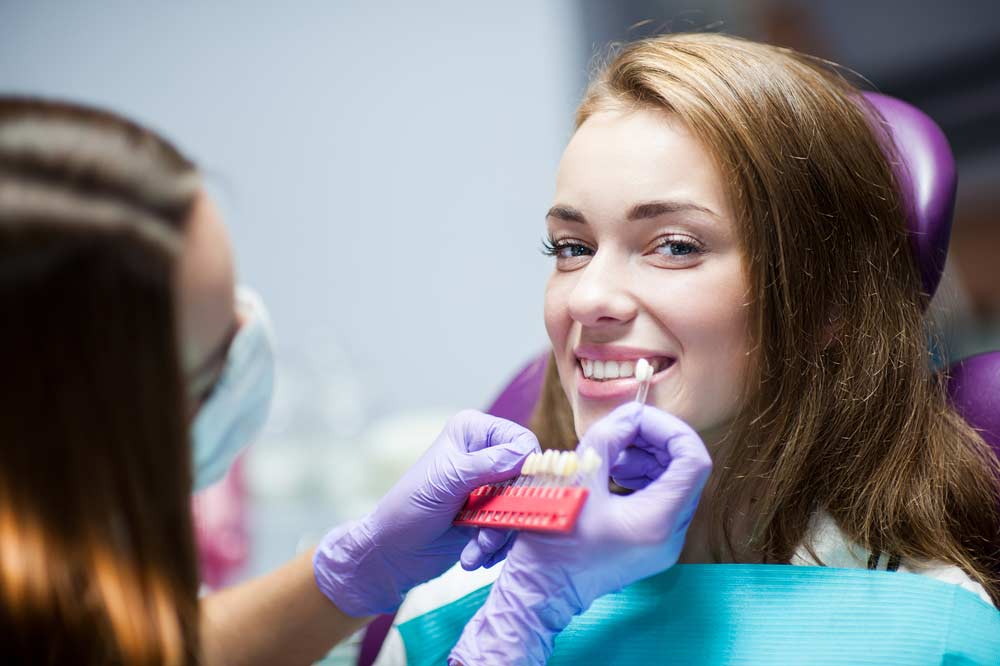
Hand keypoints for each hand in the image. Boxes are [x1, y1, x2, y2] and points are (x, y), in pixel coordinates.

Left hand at [313, 410, 538, 616]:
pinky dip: (495, 547)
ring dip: (499, 536)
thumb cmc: (408, 508)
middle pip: (526, 479)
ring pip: (522, 509)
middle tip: (486, 536)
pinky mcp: (490, 514)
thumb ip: (485, 466)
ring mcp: (489, 487)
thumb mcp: (446, 483)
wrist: (392, 554)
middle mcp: (486, 455)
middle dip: (509, 513)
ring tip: (474, 552)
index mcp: (474, 433)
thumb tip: (524, 454)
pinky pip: (512, 529)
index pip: (521, 441)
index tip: (516, 497)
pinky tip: (473, 557)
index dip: (525, 469)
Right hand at [449, 403, 710, 665]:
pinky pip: (660, 501)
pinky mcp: (649, 546)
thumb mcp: (577, 476)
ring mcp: (662, 544)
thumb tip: (631, 415)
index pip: (693, 459)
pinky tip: (613, 472)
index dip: (669, 429)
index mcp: (658, 520)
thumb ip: (609, 437)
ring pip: (675, 484)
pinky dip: (642, 479)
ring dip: (649, 458)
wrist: (539, 591)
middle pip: (686, 470)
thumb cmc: (552, 540)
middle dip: (656, 441)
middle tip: (622, 430)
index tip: (637, 419)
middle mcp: (670, 535)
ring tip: (614, 454)